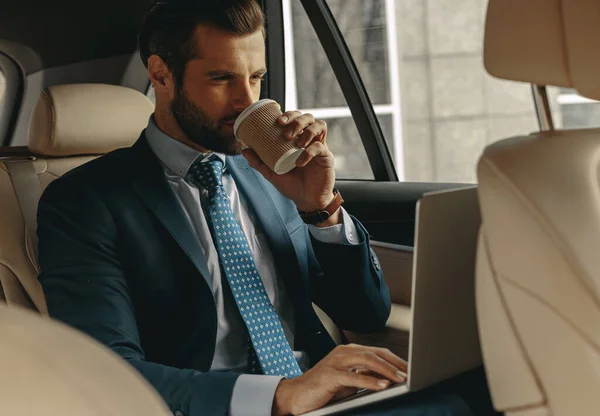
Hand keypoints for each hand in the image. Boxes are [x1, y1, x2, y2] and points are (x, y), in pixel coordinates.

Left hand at [242, 110, 334, 212]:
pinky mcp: (327, 157)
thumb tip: (244, 151)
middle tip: (286, 131)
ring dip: (306, 131)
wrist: (306, 201)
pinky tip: (300, 162)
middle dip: (297, 119)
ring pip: (319, 125)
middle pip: (308, 117)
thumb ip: (259, 163)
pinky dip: (309, 152)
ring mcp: (320, 147)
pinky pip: (320, 147)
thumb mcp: (272, 173)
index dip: (289, 115)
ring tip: (296, 143)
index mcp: (297, 140)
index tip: (278, 121)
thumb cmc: (292, 185)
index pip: (296, 118)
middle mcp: (309, 140)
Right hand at [271, 344, 407, 415]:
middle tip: (411, 373)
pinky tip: (382, 385)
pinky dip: (369, 381)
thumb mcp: (348, 380)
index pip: (378, 352)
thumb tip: (389, 379)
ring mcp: (335, 362)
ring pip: (366, 360)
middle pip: (375, 353)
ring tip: (401, 378)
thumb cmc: (323, 389)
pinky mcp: (330, 375)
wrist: (296, 395)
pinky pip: (353, 376)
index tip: (411, 369)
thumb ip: (365, 376)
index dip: (396, 359)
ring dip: (386, 369)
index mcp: (349, 351)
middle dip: (395, 363)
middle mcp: (343, 352)